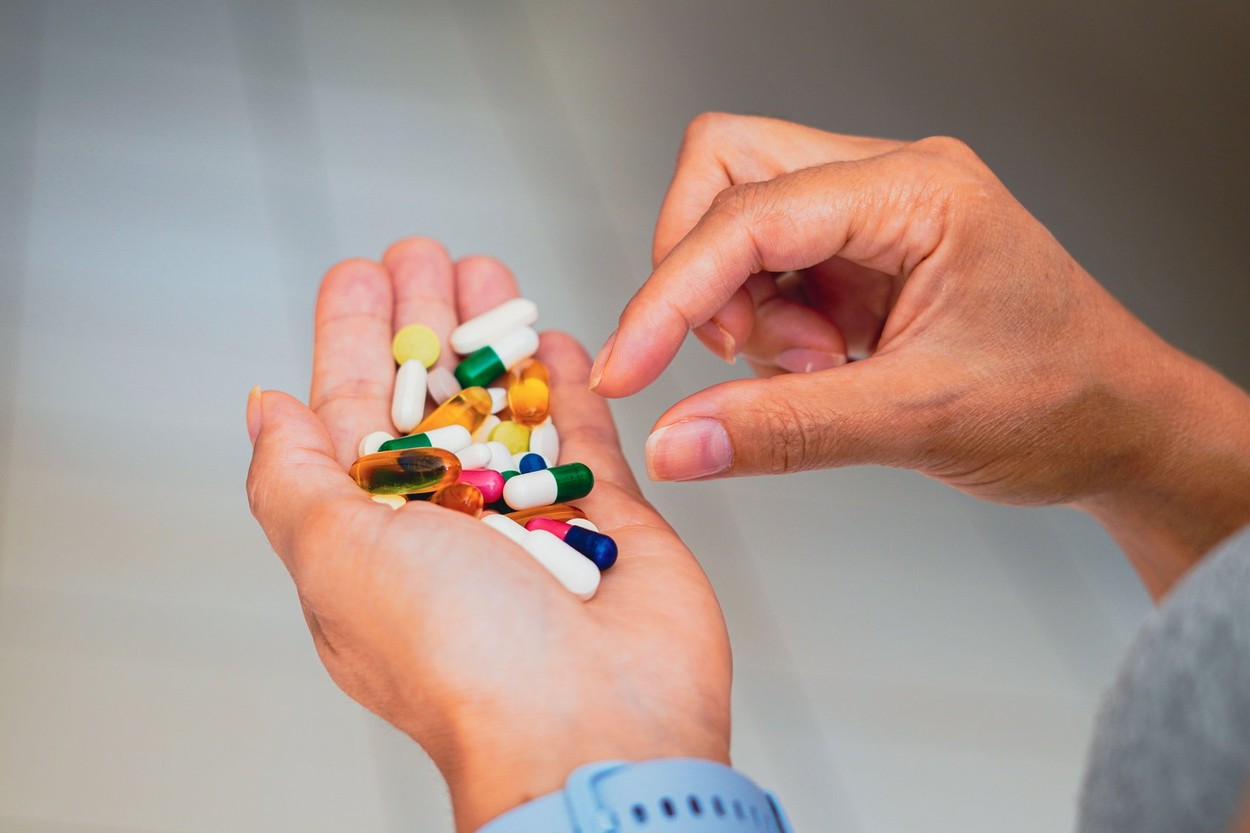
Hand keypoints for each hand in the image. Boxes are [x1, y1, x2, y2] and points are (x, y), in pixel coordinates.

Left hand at [246, 239, 730, 831]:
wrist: (592, 724)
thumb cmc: (456, 656)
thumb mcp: (337, 559)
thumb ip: (294, 478)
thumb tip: (261, 408)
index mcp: (374, 535)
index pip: (353, 415)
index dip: (354, 340)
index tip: (360, 274)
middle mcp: (449, 525)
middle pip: (433, 398)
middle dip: (427, 322)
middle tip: (427, 253)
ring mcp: (531, 519)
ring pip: (508, 407)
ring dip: (497, 337)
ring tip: (492, 271)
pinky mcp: (607, 521)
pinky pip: (586, 438)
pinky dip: (572, 387)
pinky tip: (560, 340)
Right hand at [590, 113, 1249, 597]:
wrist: (1122, 428)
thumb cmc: (1063, 402)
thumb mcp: (916, 420)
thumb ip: (782, 429)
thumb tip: (675, 441)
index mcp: (918, 191)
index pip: (749, 214)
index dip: (672, 291)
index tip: (631, 364)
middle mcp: (890, 182)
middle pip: (726, 173)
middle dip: (702, 272)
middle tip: (736, 352)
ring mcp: (874, 215)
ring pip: (737, 222)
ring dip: (742, 309)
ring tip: (813, 370)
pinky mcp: (862, 255)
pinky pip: (767, 269)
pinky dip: (765, 326)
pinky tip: (822, 366)